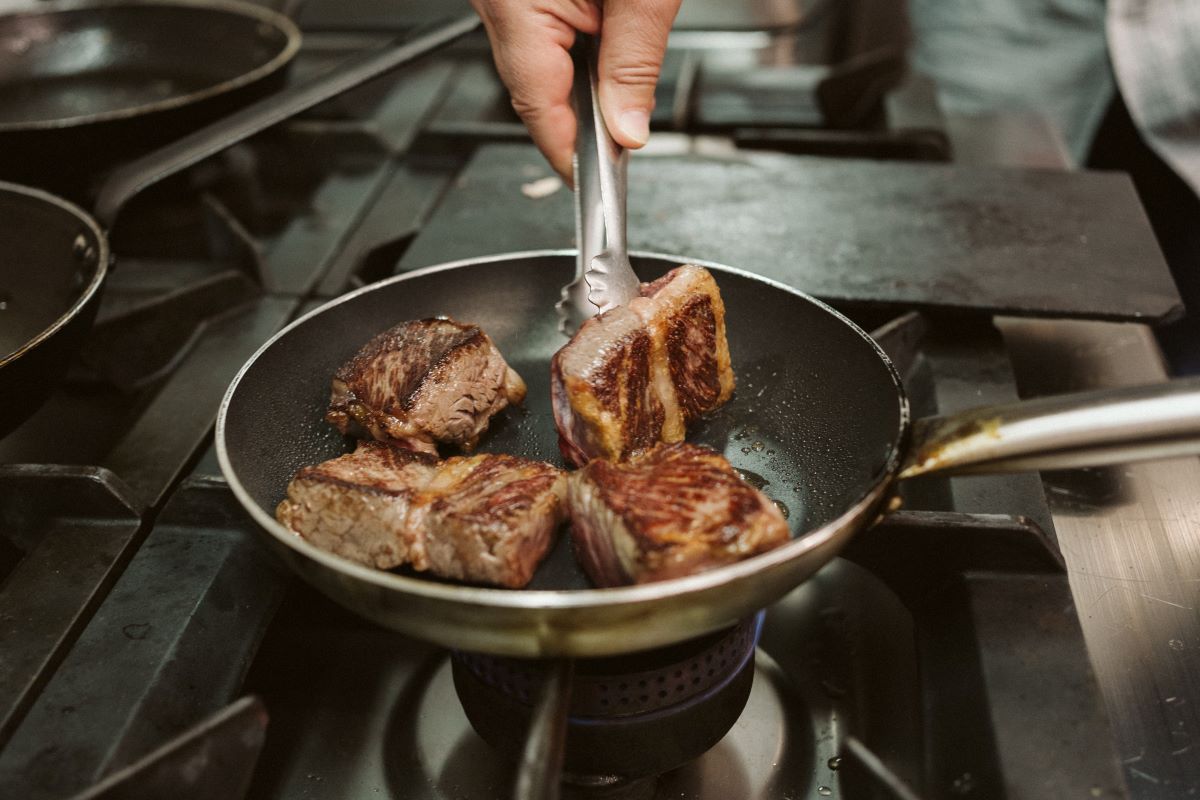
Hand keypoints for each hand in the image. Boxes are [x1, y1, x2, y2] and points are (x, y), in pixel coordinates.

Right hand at [470, 0, 680, 179]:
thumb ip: (635, 62)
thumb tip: (629, 129)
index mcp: (515, 5)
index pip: (537, 105)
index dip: (569, 154)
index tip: (593, 186)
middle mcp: (498, 2)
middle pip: (534, 89)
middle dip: (581, 120)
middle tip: (622, 142)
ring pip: (537, 63)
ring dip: (579, 83)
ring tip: (620, 88)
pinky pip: (539, 34)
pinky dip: (571, 52)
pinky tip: (603, 48)